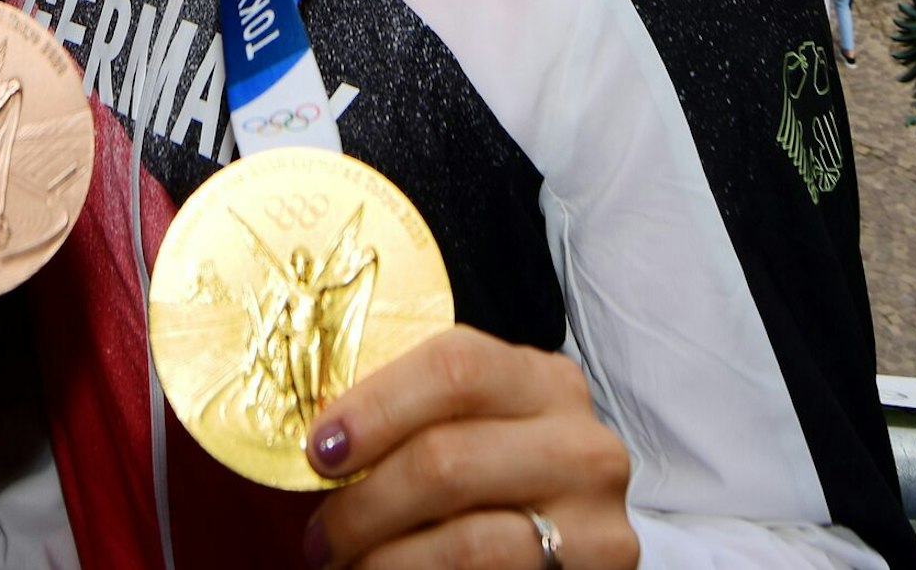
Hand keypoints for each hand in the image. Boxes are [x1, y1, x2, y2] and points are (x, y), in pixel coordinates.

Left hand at [303, 326, 637, 569]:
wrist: (557, 560)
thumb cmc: (490, 486)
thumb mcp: (469, 431)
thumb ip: (414, 419)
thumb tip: (320, 441)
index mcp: (542, 380)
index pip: (454, 366)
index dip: (376, 406)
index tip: (319, 449)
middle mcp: (582, 442)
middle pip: (448, 458)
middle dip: (364, 503)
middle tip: (319, 535)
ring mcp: (596, 519)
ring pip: (467, 540)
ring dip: (385, 559)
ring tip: (346, 564)